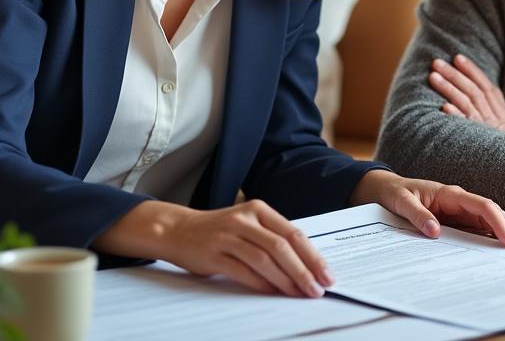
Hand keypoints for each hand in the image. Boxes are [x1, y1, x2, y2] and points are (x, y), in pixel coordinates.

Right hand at [94, 199, 331, 296]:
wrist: (177, 230)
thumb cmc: (219, 231)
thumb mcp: (248, 225)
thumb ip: (272, 239)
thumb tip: (306, 267)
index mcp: (259, 209)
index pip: (293, 233)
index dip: (313, 256)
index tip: (327, 275)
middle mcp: (244, 219)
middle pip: (282, 246)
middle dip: (304, 270)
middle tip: (317, 289)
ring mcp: (227, 235)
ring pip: (264, 259)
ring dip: (285, 280)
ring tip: (299, 294)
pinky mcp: (213, 254)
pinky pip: (242, 270)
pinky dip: (260, 283)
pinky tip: (273, 293)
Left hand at [350, 169, 504, 247]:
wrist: (385, 189)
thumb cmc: (394, 193)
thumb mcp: (401, 203)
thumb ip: (417, 215)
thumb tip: (435, 232)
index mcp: (450, 194)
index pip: (481, 205)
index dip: (497, 220)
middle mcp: (458, 200)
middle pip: (490, 210)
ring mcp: (458, 208)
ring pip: (487, 217)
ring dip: (503, 227)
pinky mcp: (454, 216)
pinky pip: (476, 224)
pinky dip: (490, 231)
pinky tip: (500, 240)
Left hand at [427, 54, 504, 136]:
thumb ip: (498, 119)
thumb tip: (483, 103)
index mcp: (502, 115)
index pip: (486, 87)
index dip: (473, 71)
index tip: (458, 57)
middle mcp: (495, 119)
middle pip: (473, 91)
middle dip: (455, 74)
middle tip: (436, 62)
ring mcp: (488, 130)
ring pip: (468, 103)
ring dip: (450, 88)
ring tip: (433, 76)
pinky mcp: (483, 142)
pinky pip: (469, 127)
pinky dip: (457, 116)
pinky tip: (444, 107)